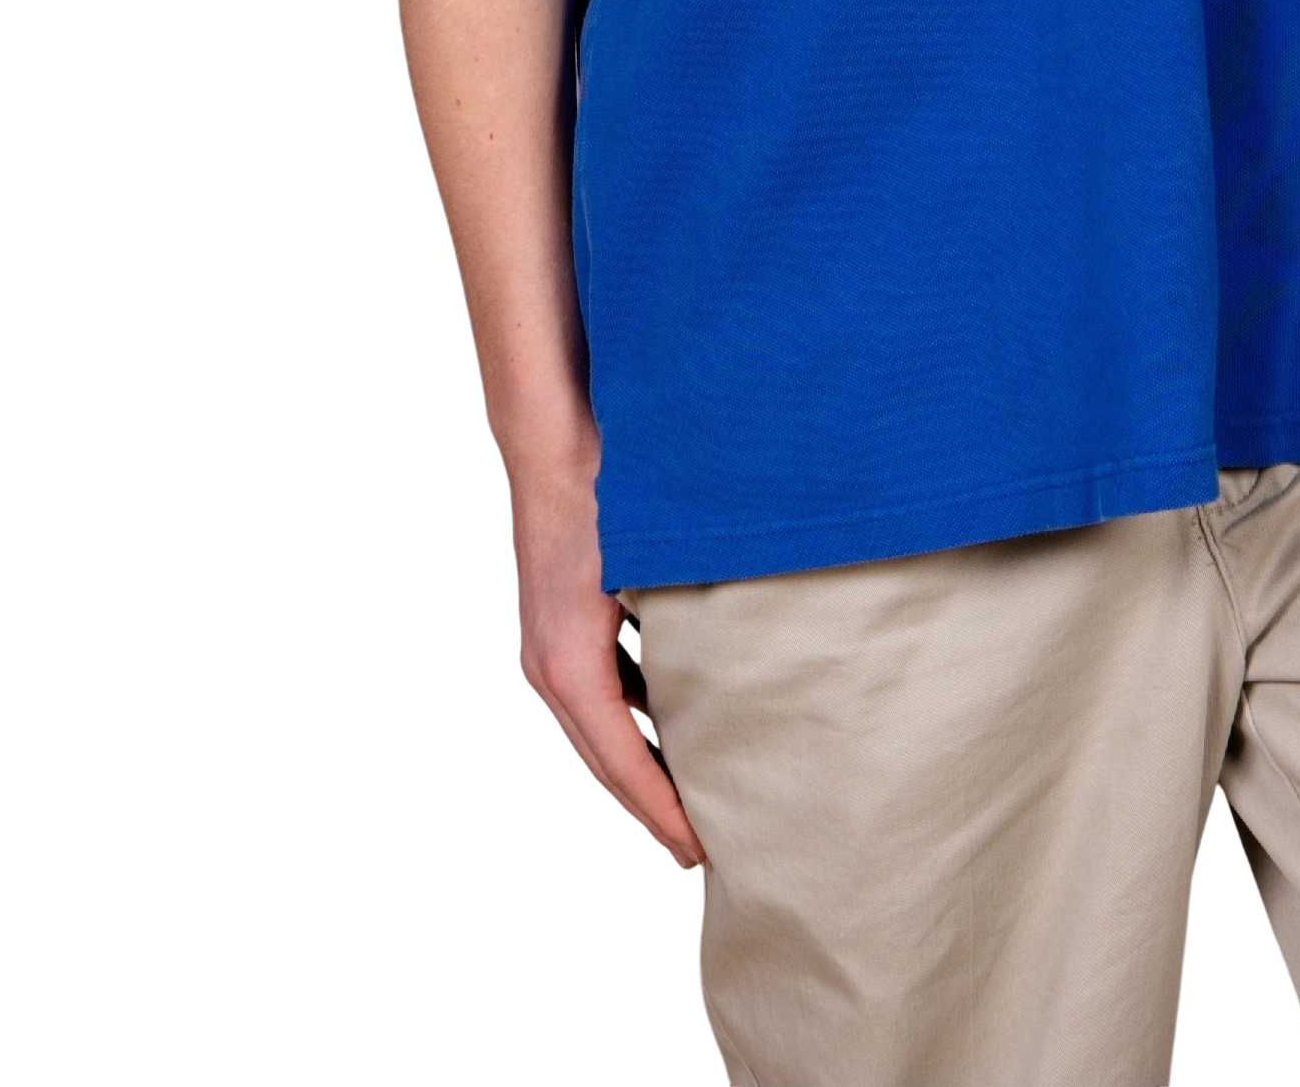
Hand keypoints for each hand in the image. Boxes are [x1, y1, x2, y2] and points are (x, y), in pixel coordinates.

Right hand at [507, 456, 708, 873]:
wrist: (553, 444)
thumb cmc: (604, 495)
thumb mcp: (648, 562)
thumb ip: (687, 618)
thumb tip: (752, 656)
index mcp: (570, 666)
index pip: (620, 763)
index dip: (661, 811)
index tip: (700, 850)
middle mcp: (550, 670)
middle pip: (603, 765)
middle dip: (651, 812)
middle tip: (702, 855)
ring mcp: (547, 653)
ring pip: (595, 739)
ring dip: (637, 780)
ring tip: (685, 817)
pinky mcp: (559, 634)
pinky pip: (594, 707)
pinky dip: (626, 739)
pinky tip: (661, 745)